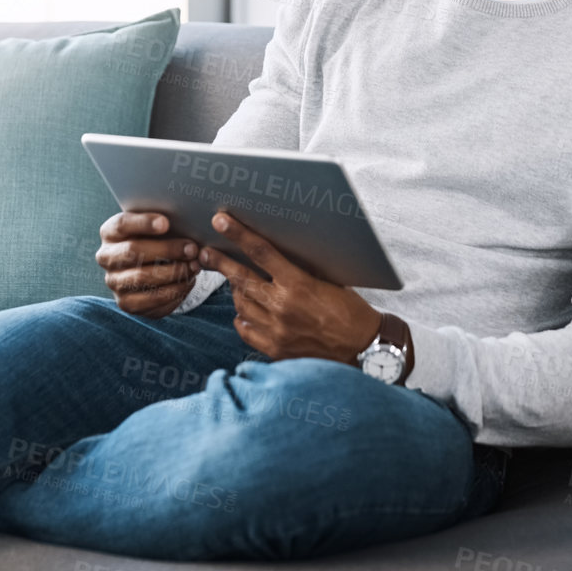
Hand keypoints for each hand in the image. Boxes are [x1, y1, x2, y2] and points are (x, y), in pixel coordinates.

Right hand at [96, 212, 202, 318]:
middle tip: (192, 249)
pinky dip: (174, 290)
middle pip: (133, 252)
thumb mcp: (157, 227)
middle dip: (167, 250)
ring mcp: (114, 282)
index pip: (122, 225)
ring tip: (194, 266)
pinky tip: (188, 281)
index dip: (143, 223)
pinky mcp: (126, 303)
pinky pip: (151, 299)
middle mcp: (107, 258)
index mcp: (110, 232)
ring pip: (142, 277)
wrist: (152, 268)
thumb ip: (165, 223)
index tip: (166, 223)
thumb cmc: (157, 240)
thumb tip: (187, 221)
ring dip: (174, 272)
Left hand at [196, 210, 381, 363]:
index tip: (220, 221)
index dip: (238, 234)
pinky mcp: (275, 349)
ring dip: (236, 290)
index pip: (260, 252)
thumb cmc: (352, 312)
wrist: (365, 349)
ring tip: (235, 282)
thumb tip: (275, 255)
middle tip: (206, 252)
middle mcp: (282, 307)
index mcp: (298, 284)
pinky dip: (242, 317)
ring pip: (241, 304)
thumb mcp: (329, 281)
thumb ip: (300, 270)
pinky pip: (245, 329)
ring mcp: (276, 330)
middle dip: (219, 262)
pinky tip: (245, 311)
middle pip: (240, 278)